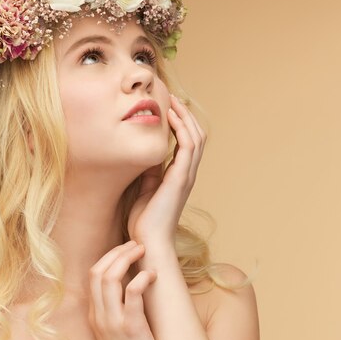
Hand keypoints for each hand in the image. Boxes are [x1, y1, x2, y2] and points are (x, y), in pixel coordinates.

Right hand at [88, 240, 163, 339]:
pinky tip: (152, 274)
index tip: (126, 249)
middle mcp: (99, 316)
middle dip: (116, 252)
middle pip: (98, 272)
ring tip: (143, 251)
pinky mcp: (131, 328)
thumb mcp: (116, 332)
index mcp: (95, 315)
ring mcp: (113, 322)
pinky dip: (141, 279)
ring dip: (127, 258)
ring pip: (110, 278)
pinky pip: (132, 294)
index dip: (109, 257)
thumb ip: (116, 309)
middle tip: (136, 244)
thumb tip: (130, 282)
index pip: (93, 275)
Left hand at [128, 94, 206, 246]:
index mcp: (180, 176)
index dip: (181, 124)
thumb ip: (150, 173)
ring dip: (185, 117)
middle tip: (172, 98)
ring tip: (173, 101)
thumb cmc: (144, 221)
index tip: (168, 108)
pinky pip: (188, 146)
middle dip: (186, 115)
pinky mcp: (181, 178)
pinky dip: (182, 128)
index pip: (187, 143)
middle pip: (197, 136)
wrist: (148, 241)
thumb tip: (147, 156)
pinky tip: (171, 117)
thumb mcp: (145, 190)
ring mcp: (186, 175)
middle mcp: (187, 173)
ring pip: (196, 137)